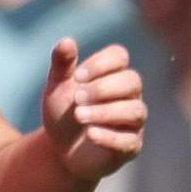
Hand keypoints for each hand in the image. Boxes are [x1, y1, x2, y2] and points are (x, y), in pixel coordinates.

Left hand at [41, 39, 145, 180]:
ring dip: (105, 111)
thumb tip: (67, 41)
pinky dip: (109, 135)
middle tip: (77, 97)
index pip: (119, 56)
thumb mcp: (56, 88)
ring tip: (79, 115)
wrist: (60, 150)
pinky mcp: (130, 146)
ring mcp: (132, 122)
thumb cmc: (64, 113)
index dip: (100, 63)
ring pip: (134, 111)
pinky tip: (90, 133)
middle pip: (132, 81)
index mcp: (112, 75)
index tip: (76, 76)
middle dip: (103, 88)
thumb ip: (62, 65)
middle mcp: (129, 96)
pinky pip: (129, 140)